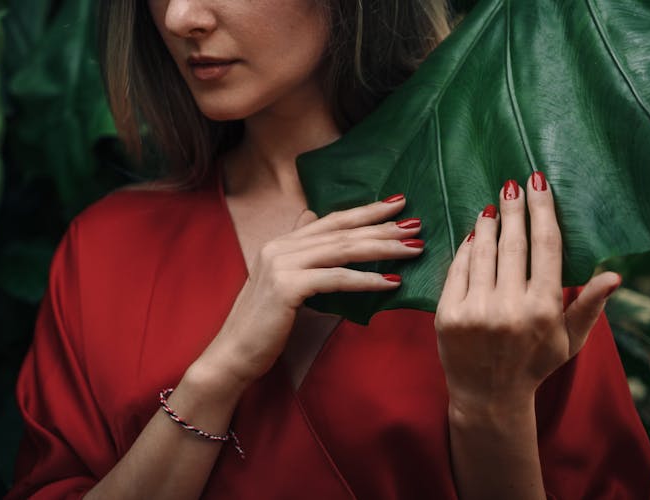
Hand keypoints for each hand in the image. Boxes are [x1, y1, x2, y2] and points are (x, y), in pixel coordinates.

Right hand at [199, 194, 424, 386]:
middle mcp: (280, 247)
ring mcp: (282, 265)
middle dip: (382, 227)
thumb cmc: (262, 325)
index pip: (331, 220)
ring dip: (382, 249)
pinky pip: (336, 279)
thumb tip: (312, 218)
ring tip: (413, 249)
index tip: (397, 204)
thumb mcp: (280, 280)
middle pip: (342, 231)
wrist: (232, 353)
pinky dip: (366, 279)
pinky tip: (391, 282)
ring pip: (342, 250)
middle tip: (417, 223)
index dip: (365, 211)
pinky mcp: (287, 287)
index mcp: (281, 243)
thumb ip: (298, 250)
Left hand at [434, 173, 620, 415]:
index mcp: (543, 310)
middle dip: (513, 208)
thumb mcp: (569, 341)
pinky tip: (473, 234)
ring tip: (493, 207)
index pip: (545, 246)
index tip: (538, 184)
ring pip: (483, 252)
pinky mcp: (447, 314)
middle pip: (513, 243)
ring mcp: (475, 311)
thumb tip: (614, 275)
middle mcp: (509, 308)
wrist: (488, 396)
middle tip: (511, 184)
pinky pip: (457, 270)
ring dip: (488, 224)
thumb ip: (588, 306)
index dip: (542, 210)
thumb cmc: (533, 364)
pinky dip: (466, 248)